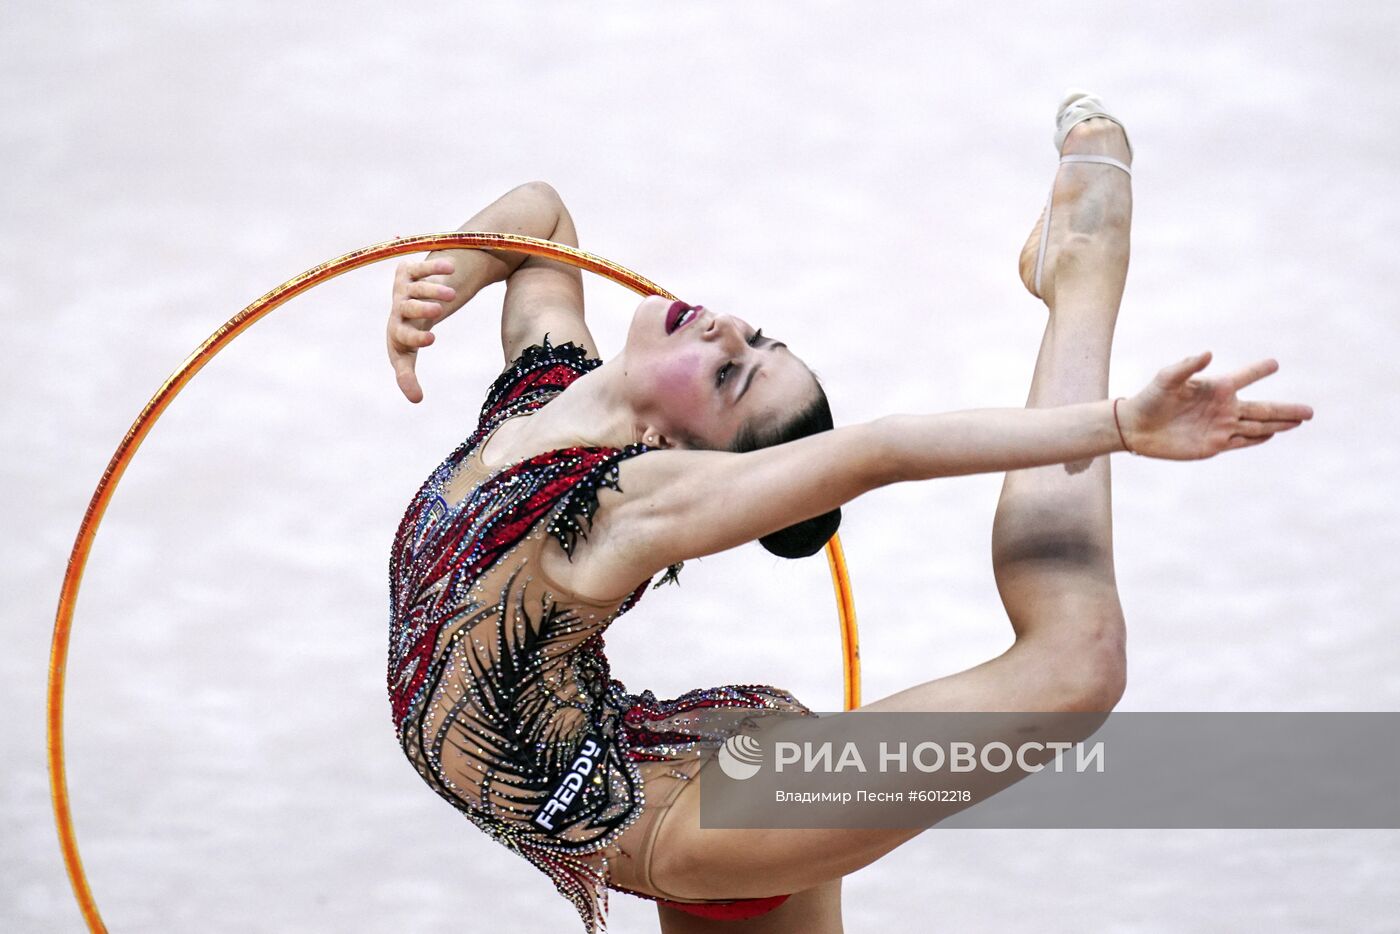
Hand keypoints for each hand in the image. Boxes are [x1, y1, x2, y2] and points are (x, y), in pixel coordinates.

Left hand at [387, 258, 455, 402]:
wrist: (410, 296)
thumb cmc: (412, 329)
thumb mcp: (408, 351)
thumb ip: (407, 375)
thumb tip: (415, 401)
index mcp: (396, 331)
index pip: (400, 336)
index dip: (414, 337)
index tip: (432, 338)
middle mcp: (397, 308)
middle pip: (406, 307)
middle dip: (421, 307)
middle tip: (440, 308)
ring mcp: (402, 288)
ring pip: (416, 287)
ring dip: (433, 289)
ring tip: (451, 294)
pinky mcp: (409, 270)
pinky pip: (421, 267)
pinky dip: (435, 267)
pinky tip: (451, 267)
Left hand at [1120, 352, 1312, 459]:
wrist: (1136, 428)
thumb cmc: (1150, 398)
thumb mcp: (1166, 378)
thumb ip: (1186, 365)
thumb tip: (1208, 353)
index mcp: (1215, 387)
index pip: (1244, 377)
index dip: (1258, 371)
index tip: (1275, 364)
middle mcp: (1223, 407)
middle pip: (1263, 409)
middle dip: (1287, 410)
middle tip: (1310, 411)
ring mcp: (1221, 427)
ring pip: (1258, 426)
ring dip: (1279, 425)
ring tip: (1300, 421)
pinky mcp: (1214, 444)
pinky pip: (1241, 442)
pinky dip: (1257, 439)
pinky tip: (1272, 435)